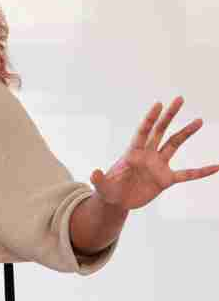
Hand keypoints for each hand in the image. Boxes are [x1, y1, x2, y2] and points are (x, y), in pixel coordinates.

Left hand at [91, 97, 218, 210]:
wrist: (117, 202)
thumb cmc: (108, 191)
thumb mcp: (102, 188)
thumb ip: (99, 180)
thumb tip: (93, 172)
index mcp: (132, 153)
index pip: (143, 132)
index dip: (150, 119)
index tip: (158, 104)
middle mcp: (147, 155)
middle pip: (160, 131)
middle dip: (169, 115)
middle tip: (179, 98)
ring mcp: (158, 166)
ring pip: (174, 145)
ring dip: (186, 133)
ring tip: (199, 121)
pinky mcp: (166, 179)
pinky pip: (187, 174)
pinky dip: (202, 171)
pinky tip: (217, 166)